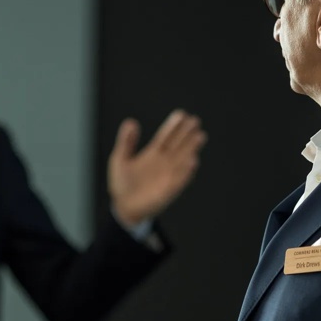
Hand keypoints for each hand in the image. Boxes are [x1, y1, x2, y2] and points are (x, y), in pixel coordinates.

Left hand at [108, 109, 206, 225]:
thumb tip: (130, 122)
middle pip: (178, 145)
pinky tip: (193, 160)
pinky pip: (180, 179)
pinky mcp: (169, 190)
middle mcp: (164, 163)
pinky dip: (186, 171)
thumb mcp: (120, 159)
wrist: (123, 207)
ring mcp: (168, 176)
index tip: (181, 113)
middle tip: (195, 120)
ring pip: (182, 159)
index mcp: (153, 154)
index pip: (165, 137)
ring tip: (200, 136)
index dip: (173, 126)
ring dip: (191, 148)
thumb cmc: (121, 184)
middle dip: (186, 133)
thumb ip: (126, 142)